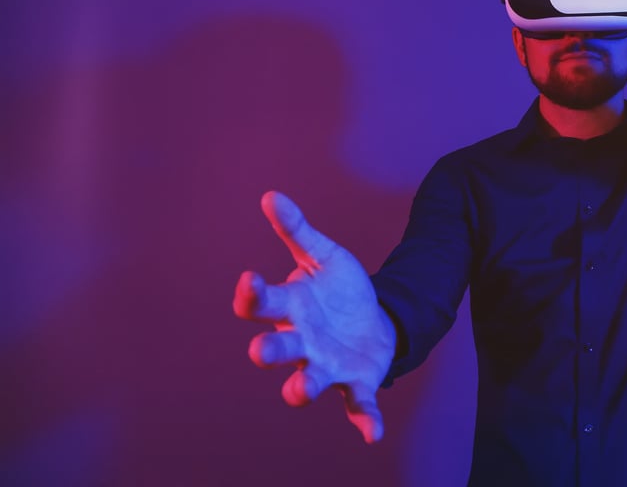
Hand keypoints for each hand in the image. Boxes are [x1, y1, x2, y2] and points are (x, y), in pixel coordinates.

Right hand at [233, 191, 396, 442]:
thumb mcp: (324, 256)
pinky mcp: (357, 382)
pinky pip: (358, 406)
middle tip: (262, 350)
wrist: (375, 317)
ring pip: (306, 384)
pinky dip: (365, 421)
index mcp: (290, 309)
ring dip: (302, 388)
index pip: (260, 305)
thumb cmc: (339, 289)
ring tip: (302, 387)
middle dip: (269, 351)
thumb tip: (271, 195)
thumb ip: (298, 231)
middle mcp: (301, 342)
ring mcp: (326, 364)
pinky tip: (374, 433)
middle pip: (275, 351)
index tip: (249, 279)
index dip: (252, 296)